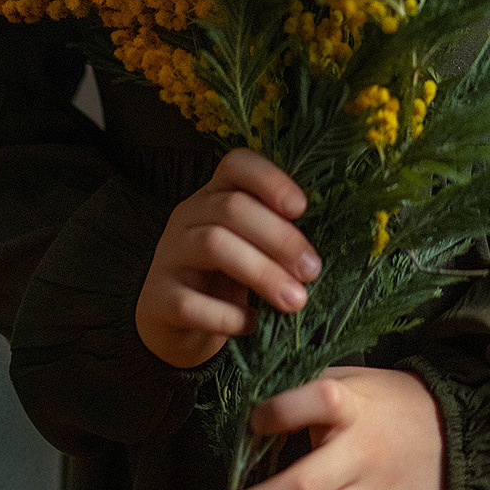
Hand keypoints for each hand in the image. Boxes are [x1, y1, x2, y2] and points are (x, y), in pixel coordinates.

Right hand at [134, 148, 320, 369]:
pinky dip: (227, 315)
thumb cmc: (224, 280)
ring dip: (262, 273)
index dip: (270, 179)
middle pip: (231, 207)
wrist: (173, 325)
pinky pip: (191, 302)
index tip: (303, 208)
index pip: (235, 164)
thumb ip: (275, 235)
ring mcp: (168, 256)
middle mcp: (186, 216)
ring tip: (295, 301)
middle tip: (313, 271)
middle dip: (279, 238)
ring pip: (213, 245)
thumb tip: (331, 239)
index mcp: (212, 196)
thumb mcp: (248, 248)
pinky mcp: (157, 299)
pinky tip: (251, 325)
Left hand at [197, 366, 444, 489]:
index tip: (253, 422)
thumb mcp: (351, 381)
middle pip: (302, 489)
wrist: (452, 436)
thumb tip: (251, 419)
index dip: (279, 413)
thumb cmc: (385, 404)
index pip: (317, 402)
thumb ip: (307, 393)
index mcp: (354, 406)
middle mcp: (364, 453)